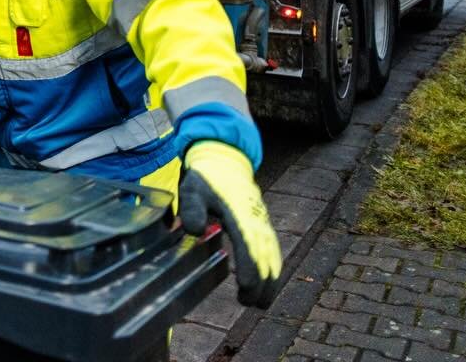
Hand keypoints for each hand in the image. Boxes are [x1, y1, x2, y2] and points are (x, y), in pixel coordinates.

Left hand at [178, 140, 283, 307]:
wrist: (224, 160)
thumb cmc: (205, 179)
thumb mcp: (191, 189)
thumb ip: (191, 209)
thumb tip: (195, 232)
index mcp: (238, 213)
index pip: (246, 245)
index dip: (248, 268)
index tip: (246, 288)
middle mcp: (255, 219)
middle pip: (264, 255)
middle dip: (262, 282)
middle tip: (253, 304)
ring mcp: (262, 221)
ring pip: (272, 254)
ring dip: (270, 279)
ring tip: (261, 303)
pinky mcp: (263, 223)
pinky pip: (273, 248)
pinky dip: (274, 266)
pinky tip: (270, 282)